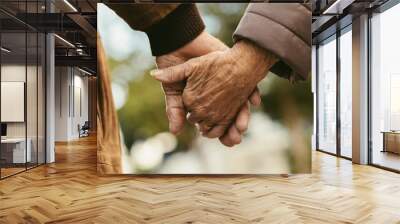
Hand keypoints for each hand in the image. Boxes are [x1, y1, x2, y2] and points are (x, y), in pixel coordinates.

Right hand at [152, 39, 277, 144]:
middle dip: (232, 131)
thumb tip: (175, 132)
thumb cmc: (175, 65)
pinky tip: (254, 101)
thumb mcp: (173, 89)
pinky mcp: (235, 72)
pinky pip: (250, 87)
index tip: (223, 141)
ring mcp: (228, 86)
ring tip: (242, 127)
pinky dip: (253, 95)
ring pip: (240, 107)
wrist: (182, 43)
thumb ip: (174, 109)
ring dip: (243, 118)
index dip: (216, 133)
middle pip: (228, 119)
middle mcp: (218, 97)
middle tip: (235, 140)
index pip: (212, 123)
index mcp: (203, 103)